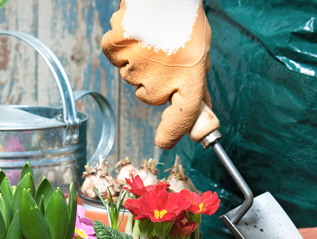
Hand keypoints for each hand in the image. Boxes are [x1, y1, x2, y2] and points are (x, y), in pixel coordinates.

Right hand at [101, 0, 211, 148]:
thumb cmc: (185, 19)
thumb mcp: (201, 52)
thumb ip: (197, 85)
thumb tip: (200, 113)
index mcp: (189, 78)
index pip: (181, 118)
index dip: (171, 133)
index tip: (163, 141)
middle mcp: (162, 78)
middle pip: (148, 95)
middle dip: (154, 80)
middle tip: (163, 54)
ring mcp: (136, 66)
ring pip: (131, 76)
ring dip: (138, 61)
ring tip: (151, 37)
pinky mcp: (115, 49)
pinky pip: (115, 58)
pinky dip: (121, 47)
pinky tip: (134, 32)